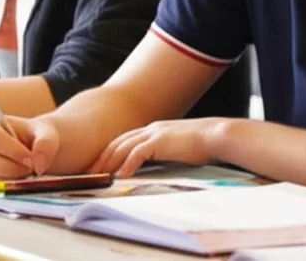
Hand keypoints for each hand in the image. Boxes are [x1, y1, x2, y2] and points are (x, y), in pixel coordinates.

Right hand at [0, 115, 59, 188]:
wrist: (35, 148)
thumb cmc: (36, 136)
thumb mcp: (47, 133)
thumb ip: (45, 143)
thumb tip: (38, 164)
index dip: (12, 151)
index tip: (30, 160)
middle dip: (10, 167)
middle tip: (30, 169)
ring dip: (7, 178)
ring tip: (26, 173)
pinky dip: (4, 186)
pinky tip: (18, 179)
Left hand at [89, 117, 227, 177]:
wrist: (216, 135)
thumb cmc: (202, 143)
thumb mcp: (178, 147)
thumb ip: (164, 152)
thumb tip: (155, 164)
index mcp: (154, 130)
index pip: (124, 140)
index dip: (110, 152)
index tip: (99, 166)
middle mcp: (150, 129)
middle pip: (118, 142)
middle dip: (102, 158)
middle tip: (89, 172)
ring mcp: (154, 133)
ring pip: (123, 147)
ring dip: (108, 162)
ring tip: (98, 176)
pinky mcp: (159, 141)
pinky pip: (136, 153)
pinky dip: (126, 164)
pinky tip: (120, 176)